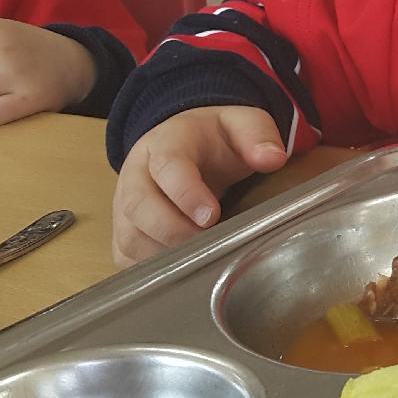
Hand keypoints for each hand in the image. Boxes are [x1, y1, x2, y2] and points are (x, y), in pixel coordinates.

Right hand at [112, 106, 289, 265]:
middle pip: (138, 205)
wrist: (188, 144)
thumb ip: (258, 136)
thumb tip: (273, 158)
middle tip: (209, 244)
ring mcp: (125, 204)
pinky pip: (126, 257)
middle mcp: (137, 173)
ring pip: (130, 236)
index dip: (186, 194)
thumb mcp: (242, 124)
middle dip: (172, 230)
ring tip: (202, 260)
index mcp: (166, 143)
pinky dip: (152, 271)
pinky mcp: (125, 230)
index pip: (167, 167)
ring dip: (164, 254)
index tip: (211, 216)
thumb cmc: (216, 139)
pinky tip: (184, 273)